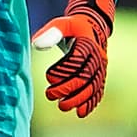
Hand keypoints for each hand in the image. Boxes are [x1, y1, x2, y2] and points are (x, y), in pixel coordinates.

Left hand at [30, 0, 114, 117]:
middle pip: (85, 76)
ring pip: (93, 86)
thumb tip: (36, 45)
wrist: (92, 27)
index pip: (77, 59)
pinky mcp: (100, 76)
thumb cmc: (72, 27)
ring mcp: (101, 67)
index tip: (49, 77)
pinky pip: (98, 91)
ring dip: (78, 99)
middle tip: (50, 95)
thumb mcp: (61, 24)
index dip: (63, 69)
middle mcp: (97, 56)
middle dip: (68, 88)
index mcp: (87, 42)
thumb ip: (50, 32)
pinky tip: (80, 113)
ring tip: (62, 106)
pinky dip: (90, 103)